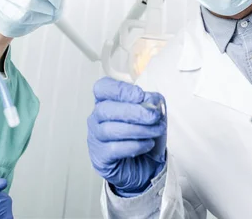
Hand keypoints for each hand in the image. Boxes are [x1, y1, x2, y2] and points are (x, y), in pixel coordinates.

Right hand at [87, 77, 166, 196]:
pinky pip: (114, 149)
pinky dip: (135, 145)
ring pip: (110, 129)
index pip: (102, 88)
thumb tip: (151, 100)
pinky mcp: (100, 156)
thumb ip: (153, 103)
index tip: (140, 95)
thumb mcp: (153, 114)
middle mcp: (97, 117)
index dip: (120, 89)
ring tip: (155, 132)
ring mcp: (96, 137)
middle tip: (153, 117)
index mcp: (107, 101)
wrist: (144, 165)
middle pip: (105, 108)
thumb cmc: (144, 134)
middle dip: (133, 112)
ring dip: (138, 130)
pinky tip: (147, 144)